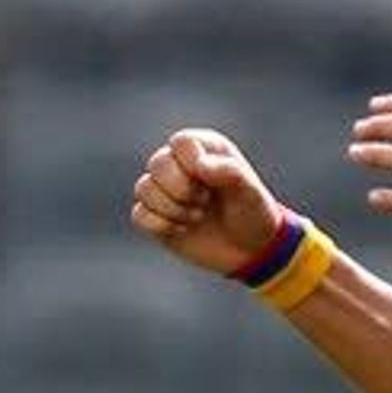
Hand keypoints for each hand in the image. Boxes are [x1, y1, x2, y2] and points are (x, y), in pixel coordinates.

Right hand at [130, 127, 288, 277]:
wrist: (249, 250)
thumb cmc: (252, 212)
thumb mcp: (250, 190)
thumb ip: (228, 171)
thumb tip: (198, 165)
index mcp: (203, 149)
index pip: (180, 142)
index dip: (191, 163)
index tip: (211, 182)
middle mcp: (179, 164)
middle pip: (157, 164)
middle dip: (181, 189)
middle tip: (205, 201)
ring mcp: (164, 190)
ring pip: (144, 188)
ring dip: (172, 209)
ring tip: (197, 216)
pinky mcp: (155, 216)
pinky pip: (139, 214)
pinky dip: (161, 225)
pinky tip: (182, 229)